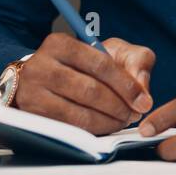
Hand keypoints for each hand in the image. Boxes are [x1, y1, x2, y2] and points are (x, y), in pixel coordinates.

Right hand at [13, 33, 155, 134]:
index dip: (126, 85)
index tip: (143, 101)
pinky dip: (92, 130)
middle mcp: (41, 66)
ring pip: (79, 113)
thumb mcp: (110, 51)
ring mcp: (32, 93)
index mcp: (60, 44)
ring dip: (108, 121)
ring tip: (122, 121)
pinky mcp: (32, 116)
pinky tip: (106, 127)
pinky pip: (69, 128)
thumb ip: (135, 61)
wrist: (41, 78)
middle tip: (134, 114)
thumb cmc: (82, 64)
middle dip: (119, 106)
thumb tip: (143, 91)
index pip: (100, 64)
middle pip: (90, 90)